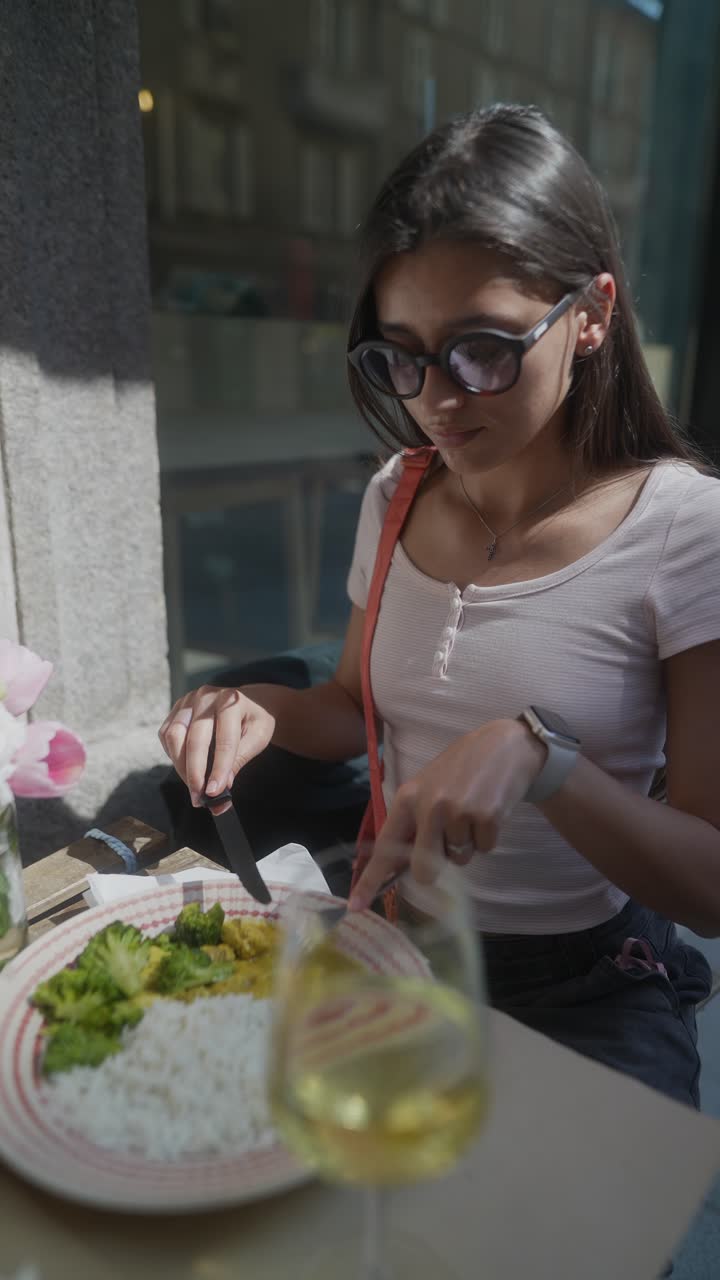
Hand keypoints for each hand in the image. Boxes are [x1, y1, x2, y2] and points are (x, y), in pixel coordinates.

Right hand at [158, 686, 275, 811]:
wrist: (247, 702)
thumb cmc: (253, 720)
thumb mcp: (258, 737)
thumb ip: (240, 759)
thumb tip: (222, 785)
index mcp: (231, 702)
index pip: (224, 740)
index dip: (218, 768)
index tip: (214, 792)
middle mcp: (206, 697)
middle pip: (195, 739)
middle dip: (195, 773)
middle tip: (199, 798)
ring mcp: (188, 701)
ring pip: (174, 736)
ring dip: (181, 767)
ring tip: (193, 787)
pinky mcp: (176, 710)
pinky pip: (166, 735)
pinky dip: (173, 756)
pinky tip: (185, 768)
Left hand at [349, 719, 545, 909]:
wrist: (503, 746)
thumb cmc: (460, 771)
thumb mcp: (428, 787)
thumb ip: (413, 822)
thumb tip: (400, 867)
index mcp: (407, 798)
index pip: (385, 846)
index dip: (370, 879)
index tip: (357, 906)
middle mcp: (428, 806)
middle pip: (424, 869)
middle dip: (436, 867)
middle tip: (448, 843)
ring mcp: (457, 812)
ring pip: (459, 860)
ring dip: (467, 844)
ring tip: (471, 812)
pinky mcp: (486, 817)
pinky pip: (484, 849)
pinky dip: (487, 838)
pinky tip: (488, 811)